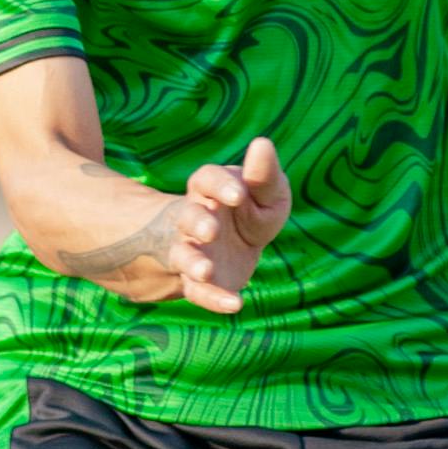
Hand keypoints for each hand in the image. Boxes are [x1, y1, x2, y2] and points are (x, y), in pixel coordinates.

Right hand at [170, 138, 291, 316]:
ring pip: (182, 254)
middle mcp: (194, 219)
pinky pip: (198, 291)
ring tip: (205, 271)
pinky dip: (213, 299)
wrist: (232, 247)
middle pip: (187, 216)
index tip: (239, 194)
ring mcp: (192, 251)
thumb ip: (263, 175)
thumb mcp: (265, 192)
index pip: (206, 180)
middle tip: (211, 231)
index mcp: (209, 191)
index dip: (219, 186)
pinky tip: (236, 305)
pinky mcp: (198, 281)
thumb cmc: (250, 210)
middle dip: (197, 222)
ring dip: (192, 262)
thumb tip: (263, 143)